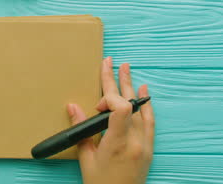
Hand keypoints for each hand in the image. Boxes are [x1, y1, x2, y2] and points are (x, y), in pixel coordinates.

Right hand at [68, 57, 154, 183]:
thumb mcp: (86, 159)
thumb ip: (81, 132)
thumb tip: (73, 107)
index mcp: (118, 144)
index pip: (121, 108)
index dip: (109, 98)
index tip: (97, 106)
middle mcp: (135, 142)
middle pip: (128, 104)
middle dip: (117, 81)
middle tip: (111, 62)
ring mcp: (144, 145)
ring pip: (140, 110)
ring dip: (131, 88)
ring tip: (126, 69)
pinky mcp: (148, 149)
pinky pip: (149, 122)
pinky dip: (145, 105)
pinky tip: (143, 92)